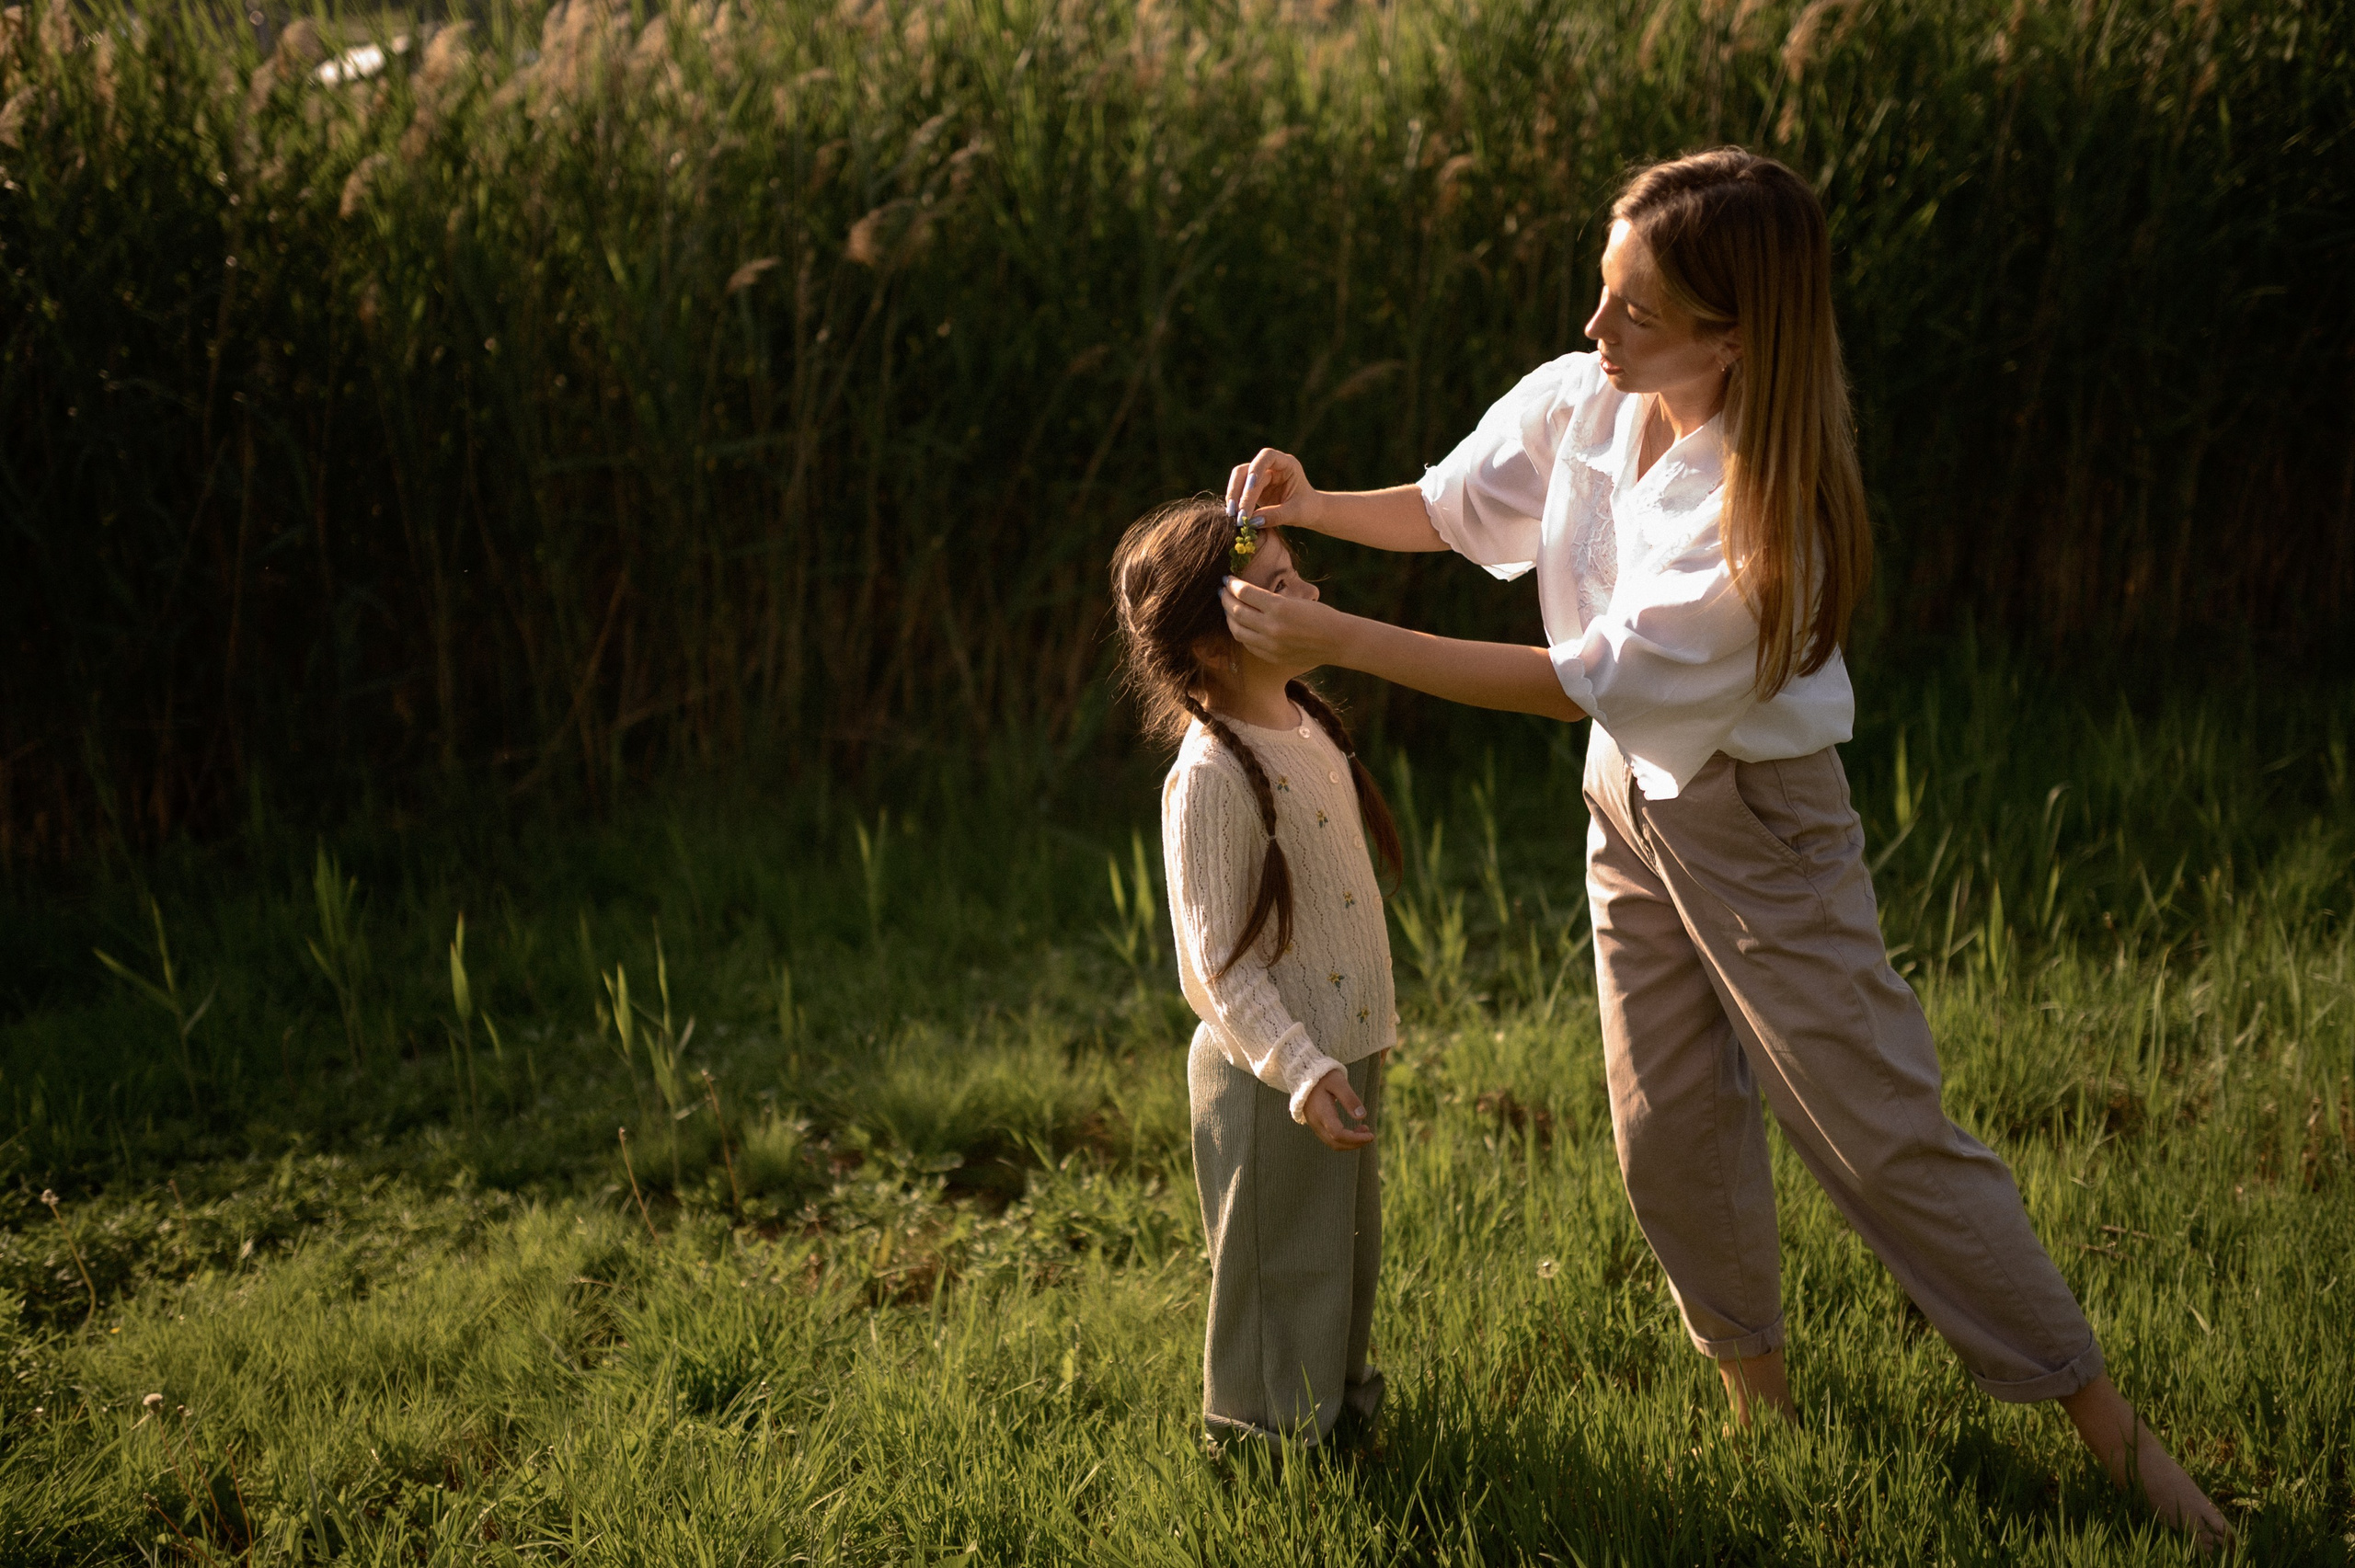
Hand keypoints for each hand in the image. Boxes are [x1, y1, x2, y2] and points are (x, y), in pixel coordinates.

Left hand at [1221, 575, 1356, 669]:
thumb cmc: (1320, 615)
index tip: (1227, 580)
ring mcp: (1270, 645)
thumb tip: (1245, 593)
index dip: (1232, 585)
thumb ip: (1269, 600)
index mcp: (1279, 607)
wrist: (1338, 641)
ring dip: (1228, 617)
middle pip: (1236, 611)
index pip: (1245, 593)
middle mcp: (1272, 627)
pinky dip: (1241, 633)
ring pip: (1237, 630)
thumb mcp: (1295, 600)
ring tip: (1227, 608)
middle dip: (1225, 599)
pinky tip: (1240, 625)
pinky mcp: (1272, 657)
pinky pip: (1248, 644)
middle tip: (1222, 591)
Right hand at [1226, 448, 1327, 531]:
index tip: (1251, 487)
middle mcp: (1271, 467)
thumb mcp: (1295, 513)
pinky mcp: (1253, 488)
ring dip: (1234, 497)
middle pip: (1247, 470)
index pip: (1268, 456)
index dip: (1257, 468)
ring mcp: (1260, 476)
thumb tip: (1252, 521)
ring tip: (1233, 516)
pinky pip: (1239, 492)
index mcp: (1287, 465)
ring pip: (1239, 480)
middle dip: (1240, 490)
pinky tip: (1235, 516)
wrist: (1308, 512)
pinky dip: (1235, 503)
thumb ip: (1276, 516)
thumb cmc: (1307, 509)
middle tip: (1238, 513)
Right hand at [1302, 1068, 1374, 1151]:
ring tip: (1364, 1130)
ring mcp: (1314, 1124)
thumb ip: (1349, 1099)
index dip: (1355, 1138)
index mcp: (1321, 1112)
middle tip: (1370, 1135)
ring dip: (1350, 1142)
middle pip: (1335, 1143)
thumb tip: (1362, 1117)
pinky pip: (1330, 1138)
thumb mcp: (1338, 1082)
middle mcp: (1316, 1122)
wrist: (1304, 1074)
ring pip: (1332, 1143)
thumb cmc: (1324, 1076)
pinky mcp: (1316, 1124)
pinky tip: (1354, 1130)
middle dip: (1355, 1143)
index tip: (1371, 1135)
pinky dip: (1344, 1139)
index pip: (1338, 1134)